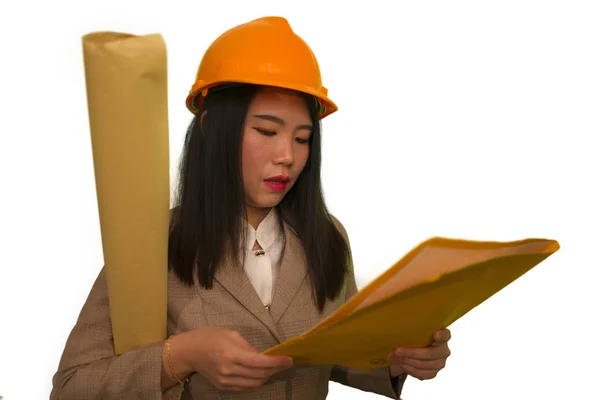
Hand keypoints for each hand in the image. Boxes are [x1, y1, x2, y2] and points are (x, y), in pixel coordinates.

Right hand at [179, 327, 293, 390]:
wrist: (189, 352)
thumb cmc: (210, 337)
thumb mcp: (231, 334)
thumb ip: (249, 346)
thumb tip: (264, 356)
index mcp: (231, 353)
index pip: (259, 362)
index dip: (277, 362)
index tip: (289, 359)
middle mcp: (229, 370)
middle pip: (260, 375)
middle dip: (276, 369)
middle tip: (285, 362)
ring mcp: (225, 381)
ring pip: (255, 384)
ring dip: (268, 376)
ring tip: (275, 368)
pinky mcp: (223, 386)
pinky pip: (245, 387)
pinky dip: (256, 381)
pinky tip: (261, 373)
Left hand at [388, 329, 451, 379]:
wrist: (413, 351)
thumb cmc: (415, 337)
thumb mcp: (414, 330)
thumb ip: (413, 328)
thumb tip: (397, 325)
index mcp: (442, 336)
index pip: (445, 335)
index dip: (441, 336)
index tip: (434, 334)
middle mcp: (444, 350)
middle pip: (431, 353)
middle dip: (412, 353)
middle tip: (397, 351)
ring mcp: (440, 363)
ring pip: (424, 365)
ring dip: (407, 361)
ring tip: (394, 356)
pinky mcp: (433, 373)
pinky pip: (421, 373)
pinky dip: (409, 369)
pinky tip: (400, 363)